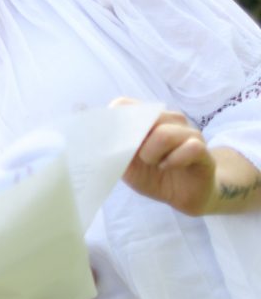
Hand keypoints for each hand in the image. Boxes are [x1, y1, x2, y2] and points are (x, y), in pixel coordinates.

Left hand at [112, 98, 217, 215]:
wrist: (184, 194)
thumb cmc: (154, 175)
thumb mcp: (127, 164)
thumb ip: (114, 149)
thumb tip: (96, 138)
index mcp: (147, 120)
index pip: (125, 104)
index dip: (114, 119)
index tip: (111, 139)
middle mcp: (169, 120)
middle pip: (144, 117)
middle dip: (134, 141)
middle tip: (138, 157)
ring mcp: (188, 133)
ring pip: (165, 134)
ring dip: (152, 154)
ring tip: (154, 164)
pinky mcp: (203, 151)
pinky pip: (190, 148)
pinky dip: (173, 161)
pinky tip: (168, 167)